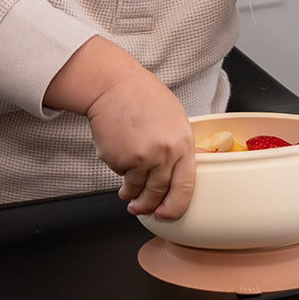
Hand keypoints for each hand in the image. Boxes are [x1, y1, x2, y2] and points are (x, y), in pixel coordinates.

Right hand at [43, 36, 195, 219]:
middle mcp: (163, 153)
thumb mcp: (174, 118)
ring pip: (137, 189)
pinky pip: (121, 174)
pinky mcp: (118, 158)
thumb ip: (179, 145)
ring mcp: (140, 157)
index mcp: (182, 142)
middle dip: (149, 206)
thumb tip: (183, 169)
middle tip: (142, 209)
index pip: (186, 185)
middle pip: (159, 192)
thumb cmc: (143, 97)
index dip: (176, 206)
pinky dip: (119, 171)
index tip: (167, 214)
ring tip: (126, 194)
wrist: (112, 86)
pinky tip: (117, 154)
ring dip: (131, 195)